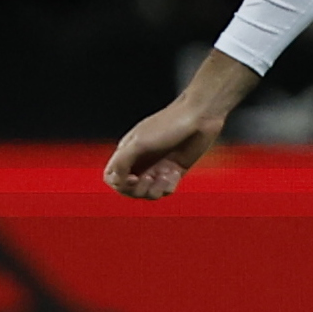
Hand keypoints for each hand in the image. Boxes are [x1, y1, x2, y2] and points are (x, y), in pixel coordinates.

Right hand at [104, 50, 259, 198]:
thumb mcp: (139, 143)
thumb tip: (117, 180)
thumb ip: (122, 162)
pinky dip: (169, 185)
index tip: (132, 178)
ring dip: (156, 189)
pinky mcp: (174, 172)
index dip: (119, 184)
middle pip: (129, 190)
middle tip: (150, 178)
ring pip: (148, 193)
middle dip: (138, 190)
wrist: (200, 117)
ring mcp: (158, 168)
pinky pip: (166, 190)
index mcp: (128, 152)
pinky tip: (175, 172)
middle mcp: (141, 162)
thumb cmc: (168, 125)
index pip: (112, 177)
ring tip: (165, 174)